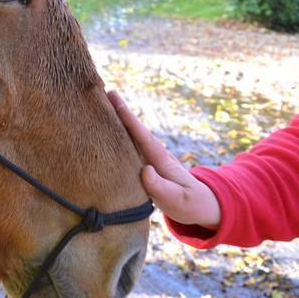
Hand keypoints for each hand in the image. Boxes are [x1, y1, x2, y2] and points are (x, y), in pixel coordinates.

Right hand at [108, 91, 221, 229]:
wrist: (200, 206)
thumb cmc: (189, 204)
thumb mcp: (178, 200)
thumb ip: (162, 188)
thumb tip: (145, 171)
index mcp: (160, 160)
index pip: (141, 134)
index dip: (127, 117)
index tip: (114, 99)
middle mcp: (153, 155)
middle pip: (133, 129)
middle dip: (118, 111)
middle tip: (101, 91)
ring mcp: (148, 159)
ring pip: (129, 137)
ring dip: (115, 121)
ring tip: (98, 106)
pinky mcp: (144, 165)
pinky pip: (127, 147)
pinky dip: (116, 136)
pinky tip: (104, 131)